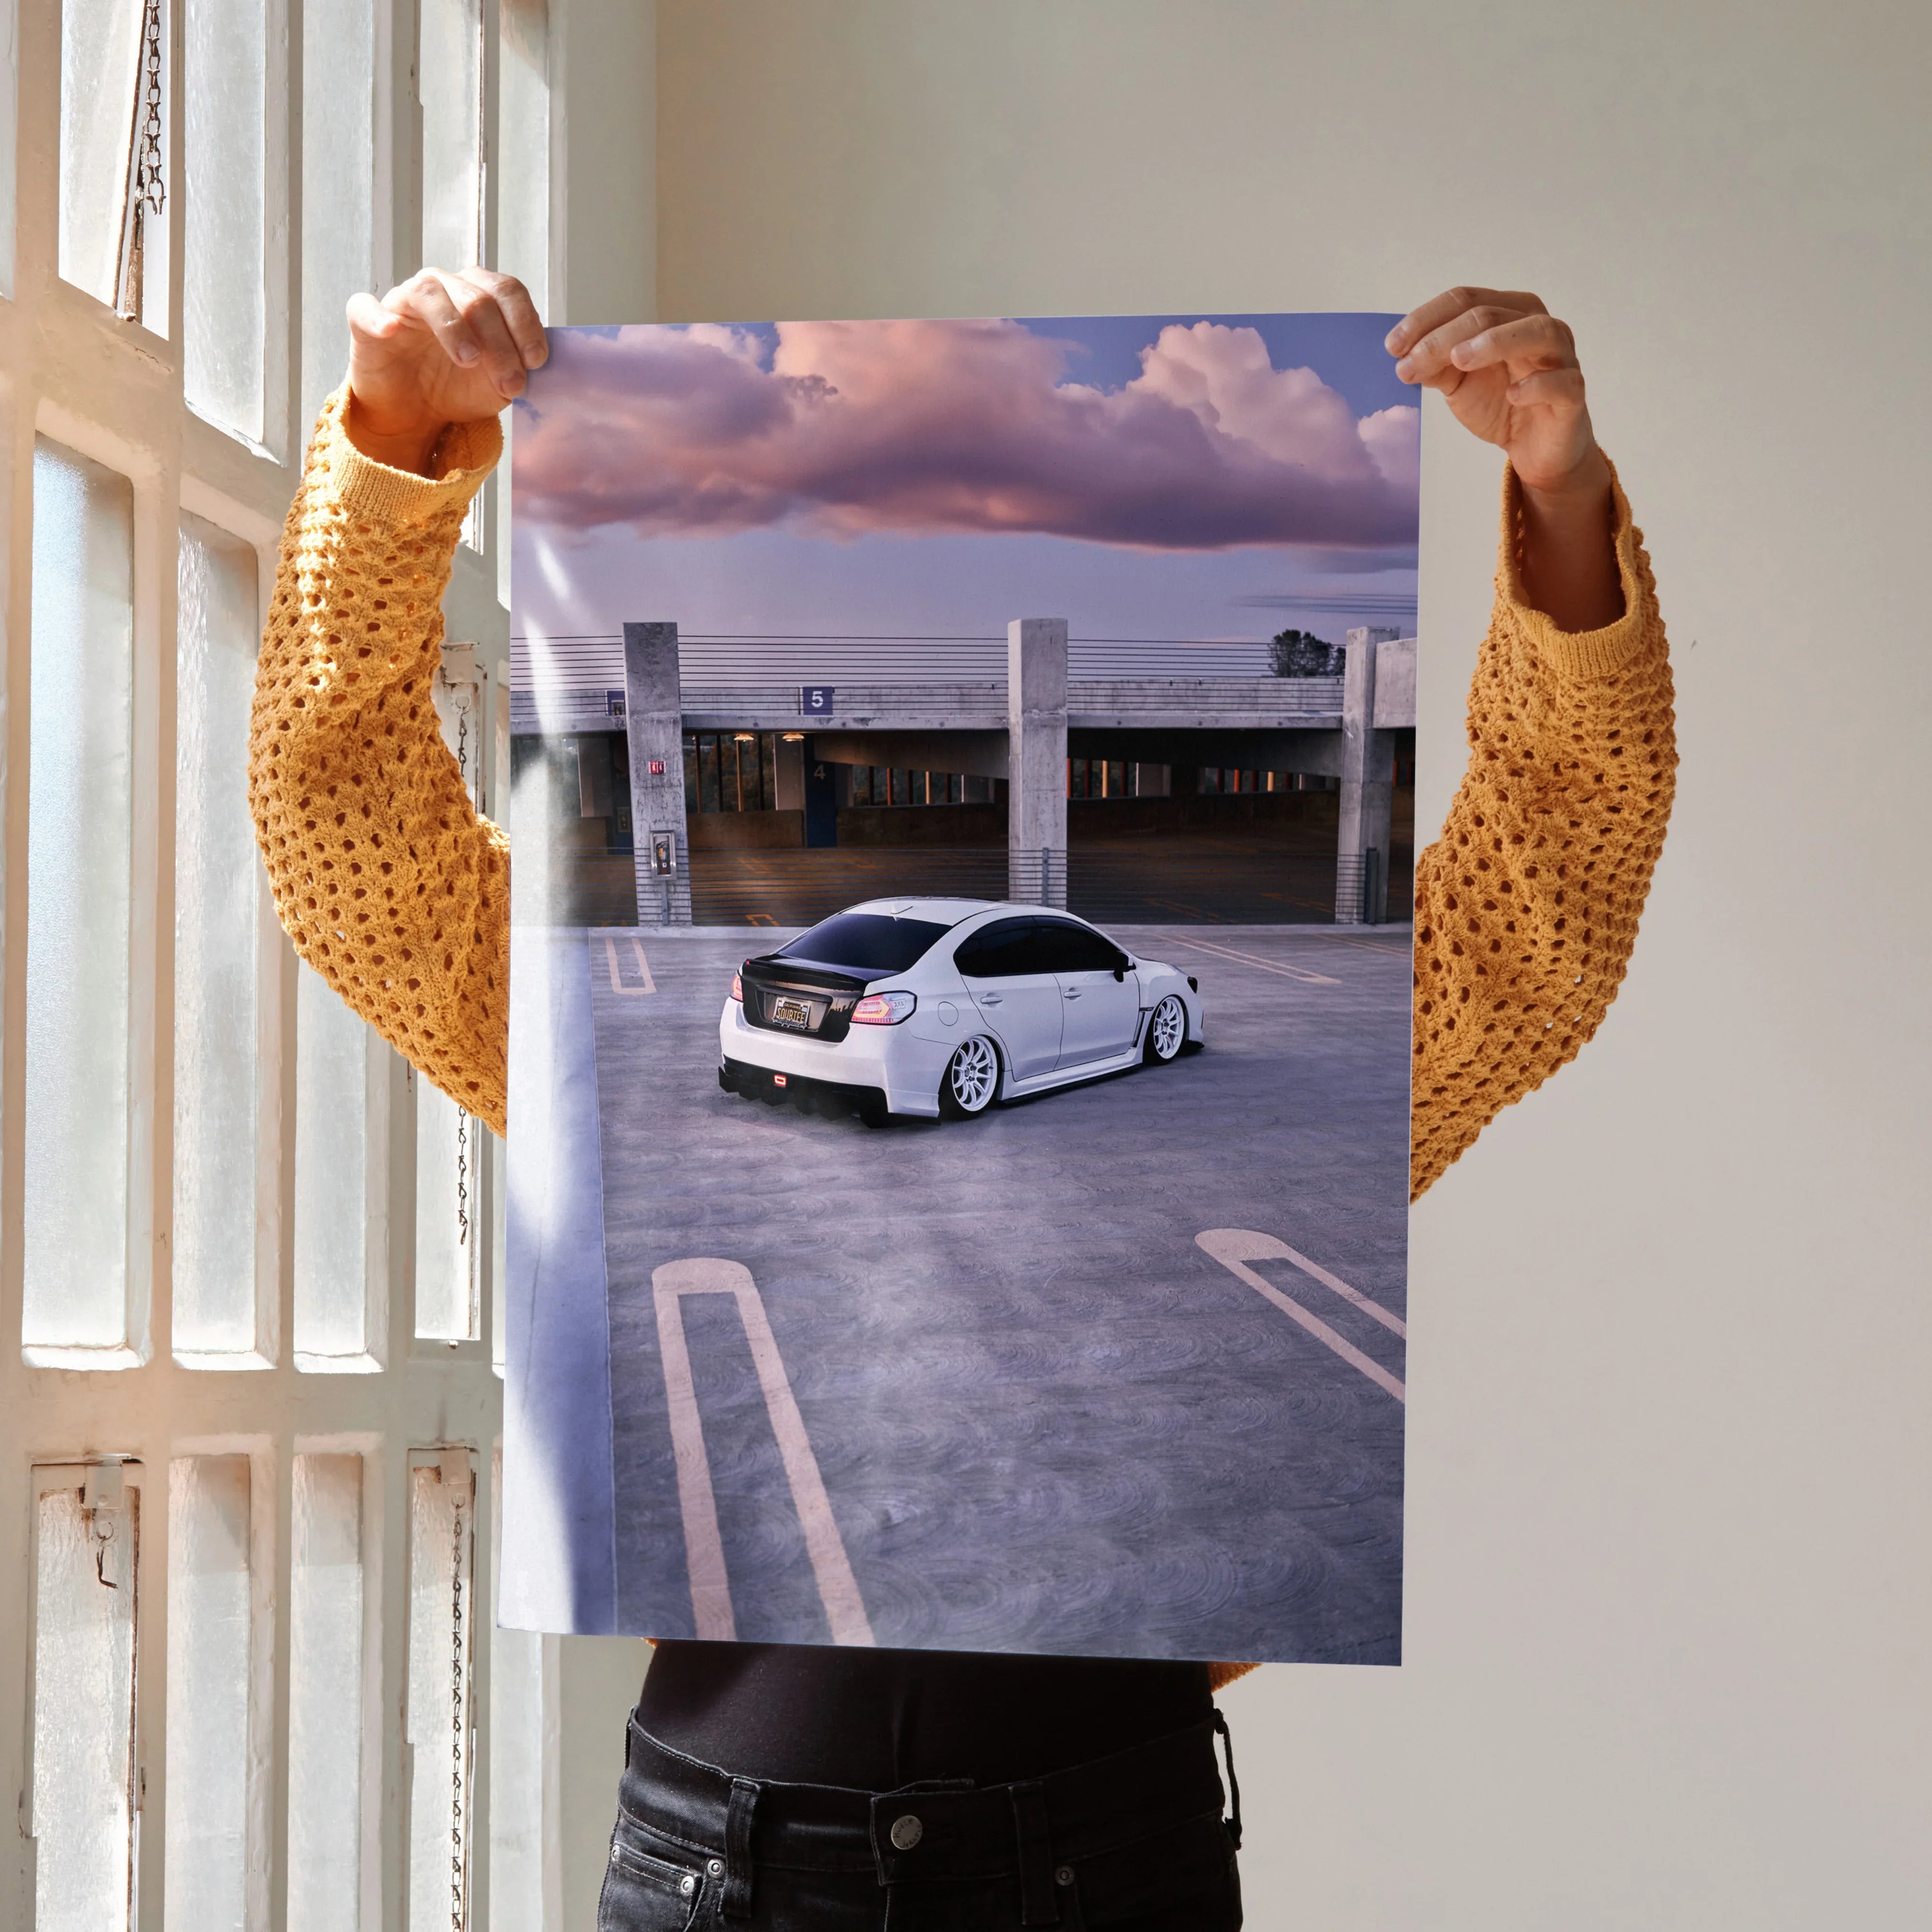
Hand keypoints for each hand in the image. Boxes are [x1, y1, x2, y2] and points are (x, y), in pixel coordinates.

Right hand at [344, 268, 546, 474]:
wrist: (415, 412)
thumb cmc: (457, 387)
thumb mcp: (497, 383)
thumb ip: (517, 367)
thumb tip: (533, 363)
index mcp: (478, 294)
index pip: (507, 291)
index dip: (525, 323)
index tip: (536, 361)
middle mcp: (443, 288)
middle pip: (477, 297)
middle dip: (500, 342)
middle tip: (511, 383)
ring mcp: (403, 301)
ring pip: (430, 293)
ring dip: (454, 327)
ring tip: (469, 360)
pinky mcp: (366, 320)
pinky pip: (365, 307)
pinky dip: (378, 316)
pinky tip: (391, 331)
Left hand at [1388, 287, 1621, 629]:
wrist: (1534, 448)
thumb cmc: (1500, 403)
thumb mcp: (1458, 383)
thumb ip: (1435, 365)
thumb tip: (1405, 355)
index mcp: (1509, 313)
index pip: (1466, 300)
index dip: (1426, 319)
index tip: (1392, 346)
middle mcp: (1538, 326)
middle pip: (1491, 314)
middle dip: (1444, 337)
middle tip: (1410, 363)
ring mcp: (1561, 358)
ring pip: (1536, 332)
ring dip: (1494, 342)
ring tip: (1458, 360)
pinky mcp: (1573, 394)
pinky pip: (1562, 382)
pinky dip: (1537, 385)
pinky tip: (1512, 394)